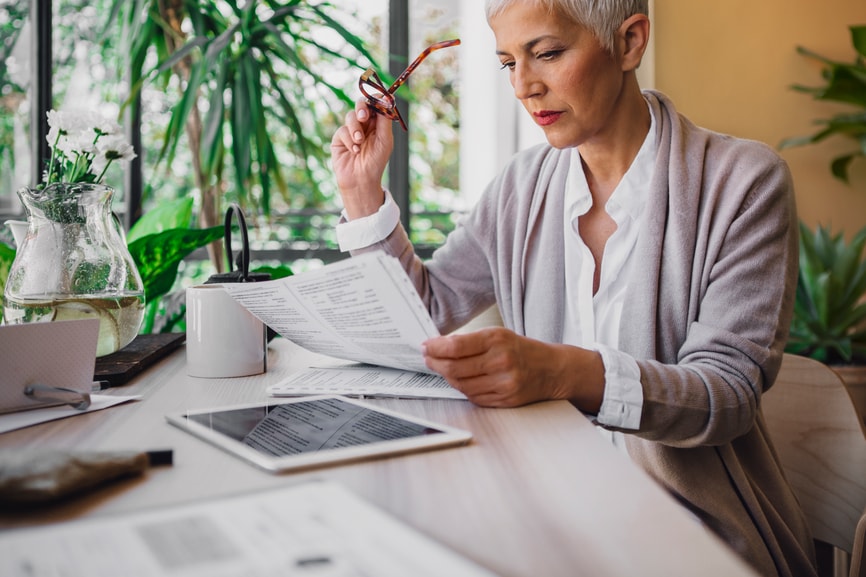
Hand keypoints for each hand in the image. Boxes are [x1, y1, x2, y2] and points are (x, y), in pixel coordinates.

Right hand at [330, 99, 393, 218]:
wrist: (361, 180)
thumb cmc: (376, 162)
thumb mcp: (384, 140)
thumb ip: (384, 121)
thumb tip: (385, 100)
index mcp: (377, 124)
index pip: (375, 105)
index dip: (376, 100)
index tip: (378, 100)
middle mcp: (364, 125)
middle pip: (361, 105)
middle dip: (361, 108)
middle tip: (364, 116)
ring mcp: (351, 130)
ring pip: (350, 116)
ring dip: (355, 128)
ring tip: (359, 142)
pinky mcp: (339, 138)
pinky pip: (342, 130)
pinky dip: (349, 139)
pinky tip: (354, 151)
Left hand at [422, 327, 605, 409]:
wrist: (552, 369)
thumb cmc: (522, 350)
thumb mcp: (498, 335)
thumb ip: (470, 341)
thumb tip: (438, 346)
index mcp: (498, 340)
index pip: (456, 346)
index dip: (435, 347)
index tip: (426, 346)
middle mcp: (501, 361)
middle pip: (454, 368)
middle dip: (435, 363)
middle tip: (428, 358)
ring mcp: (503, 383)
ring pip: (461, 385)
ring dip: (446, 377)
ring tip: (442, 368)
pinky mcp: (504, 400)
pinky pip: (473, 397)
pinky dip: (462, 388)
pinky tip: (460, 380)